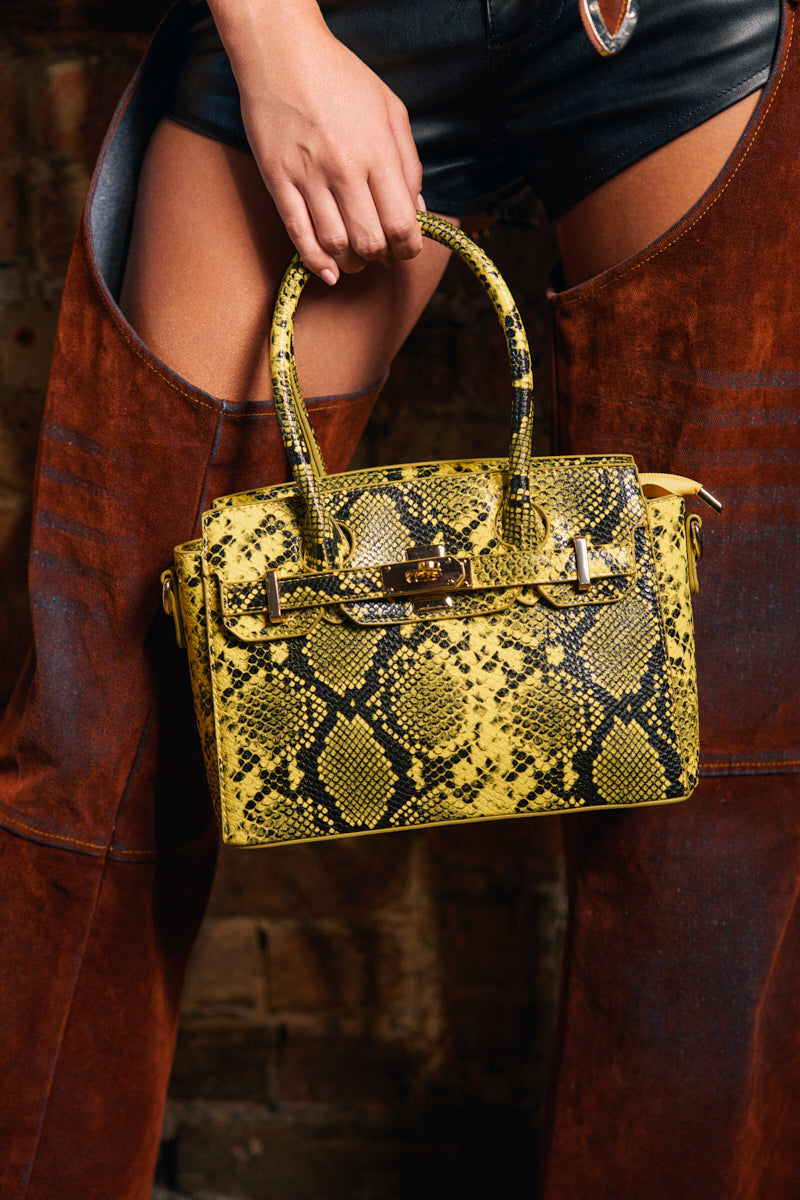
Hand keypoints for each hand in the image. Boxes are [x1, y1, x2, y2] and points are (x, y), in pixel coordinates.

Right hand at [209, 0, 424, 282]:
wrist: (280, 52)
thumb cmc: (340, 77)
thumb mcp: (390, 109)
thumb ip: (409, 163)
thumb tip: (418, 210)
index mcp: (377, 153)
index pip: (401, 224)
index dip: (409, 248)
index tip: (407, 248)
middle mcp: (344, 170)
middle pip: (370, 242)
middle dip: (381, 256)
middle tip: (381, 251)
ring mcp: (308, 178)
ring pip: (335, 245)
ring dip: (351, 262)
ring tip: (356, 256)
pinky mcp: (278, 181)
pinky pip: (298, 235)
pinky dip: (315, 261)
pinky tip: (328, 271)